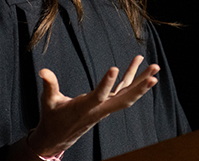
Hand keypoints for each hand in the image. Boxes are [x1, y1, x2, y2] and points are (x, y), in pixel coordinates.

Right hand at [27, 55, 158, 156]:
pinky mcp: (107, 102)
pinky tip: (138, 62)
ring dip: (142, 80)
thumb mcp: (48, 102)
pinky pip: (123, 89)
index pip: (99, 96)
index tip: (114, 68)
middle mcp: (100, 109)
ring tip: (155, 66)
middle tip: (154, 75)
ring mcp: (106, 106)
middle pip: (124, 98)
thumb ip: (49, 86)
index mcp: (85, 108)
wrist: (58, 135)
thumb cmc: (53, 117)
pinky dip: (131, 76)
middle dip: (140, 88)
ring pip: (128, 93)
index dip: (106, 83)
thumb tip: (43, 71)